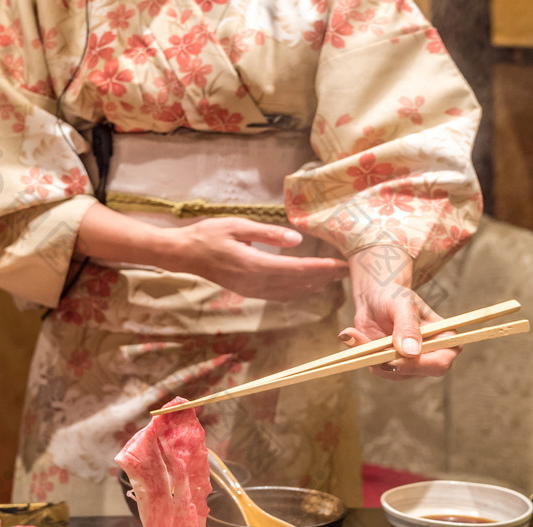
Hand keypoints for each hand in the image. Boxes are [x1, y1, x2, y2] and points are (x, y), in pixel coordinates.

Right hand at [173, 217, 349, 300]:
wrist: (186, 254)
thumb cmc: (210, 235)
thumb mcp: (239, 226)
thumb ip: (269, 234)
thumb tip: (298, 239)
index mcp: (254, 265)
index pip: (296, 270)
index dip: (321, 269)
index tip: (341, 264)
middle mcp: (255, 282)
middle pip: (297, 284)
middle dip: (323, 278)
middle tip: (346, 271)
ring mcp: (251, 290)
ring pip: (290, 292)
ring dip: (312, 286)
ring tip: (332, 279)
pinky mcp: (248, 291)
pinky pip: (279, 295)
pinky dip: (297, 291)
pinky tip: (307, 286)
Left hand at [341, 246, 459, 379]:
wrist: (375, 297)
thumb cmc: (395, 295)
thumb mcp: (402, 305)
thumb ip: (407, 326)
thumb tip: (411, 352)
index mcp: (445, 339)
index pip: (440, 363)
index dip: (419, 364)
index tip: (394, 355)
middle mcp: (430, 356)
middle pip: (416, 372)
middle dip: (390, 362)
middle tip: (369, 349)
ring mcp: (410, 364)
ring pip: (392, 373)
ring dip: (371, 356)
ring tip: (356, 333)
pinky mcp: (390, 366)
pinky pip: (375, 368)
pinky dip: (362, 354)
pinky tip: (352, 336)